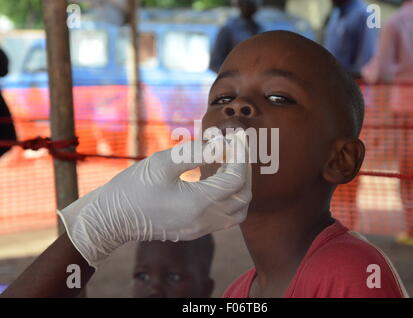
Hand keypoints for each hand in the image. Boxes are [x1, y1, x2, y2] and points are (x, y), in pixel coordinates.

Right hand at [58, 134, 250, 268]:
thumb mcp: (162, 163)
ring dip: (238, 185)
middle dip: (243, 169)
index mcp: (197, 204)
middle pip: (242, 196)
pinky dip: (227, 195)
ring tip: (226, 161)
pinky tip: (213, 176)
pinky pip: (224, 215)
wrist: (112, 219)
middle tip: (235, 147)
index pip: (235, 180)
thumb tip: (220, 144)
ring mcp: (201, 229)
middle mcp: (204, 221)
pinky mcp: (195, 230)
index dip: (239, 156)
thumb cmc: (133, 188)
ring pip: (237, 210)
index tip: (234, 138)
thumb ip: (195, 152)